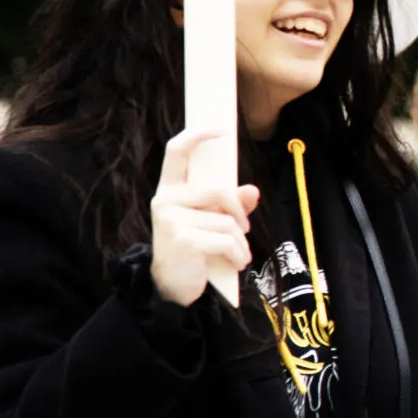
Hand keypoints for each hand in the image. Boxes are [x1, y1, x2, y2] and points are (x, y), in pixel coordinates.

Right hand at [150, 129, 259, 307]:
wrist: (171, 287)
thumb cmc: (193, 249)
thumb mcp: (209, 222)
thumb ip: (230, 205)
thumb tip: (252, 191)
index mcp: (170, 190)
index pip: (176, 152)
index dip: (197, 136)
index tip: (219, 131)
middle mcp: (165, 200)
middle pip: (219, 191)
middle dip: (239, 212)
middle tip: (244, 229)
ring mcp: (171, 219)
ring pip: (227, 221)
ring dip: (240, 242)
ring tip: (238, 254)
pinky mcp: (183, 239)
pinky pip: (226, 240)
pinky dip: (238, 254)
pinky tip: (235, 263)